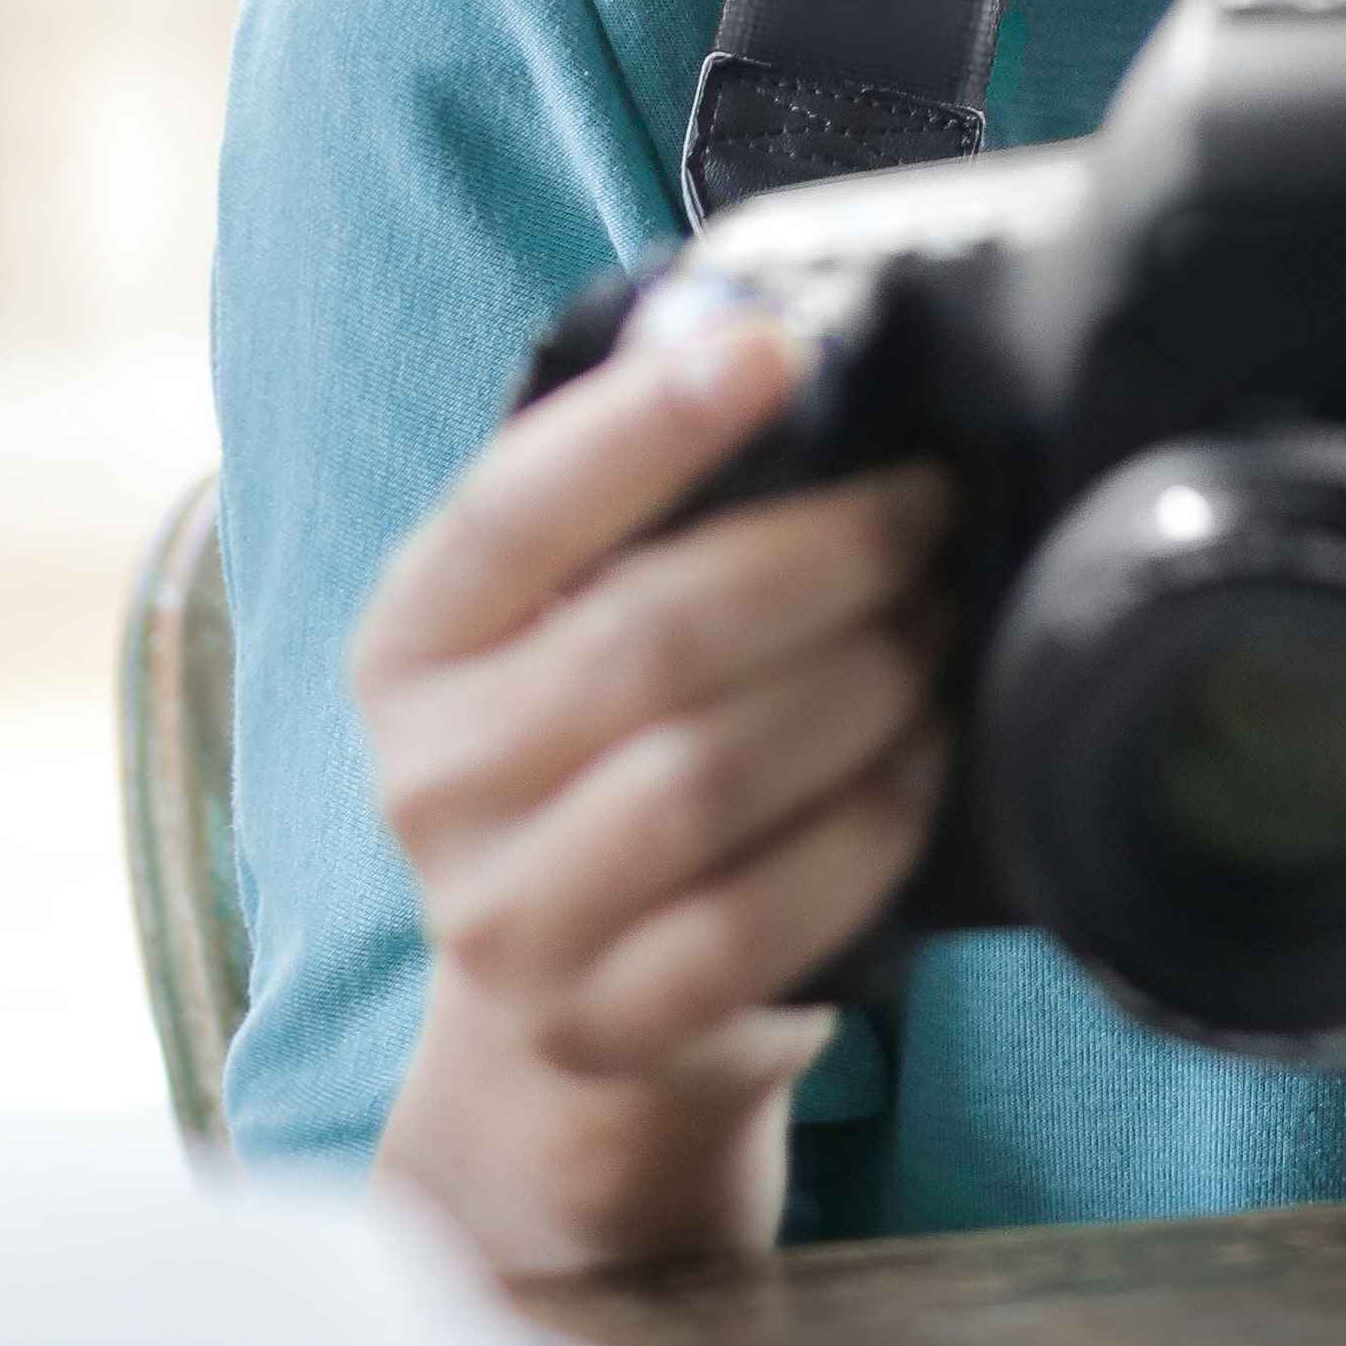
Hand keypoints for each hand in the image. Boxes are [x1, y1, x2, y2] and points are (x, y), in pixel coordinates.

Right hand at [352, 312, 956, 1276]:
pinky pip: (760, 917)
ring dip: (860, 685)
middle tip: (925, 512)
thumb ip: (637, 484)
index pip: (514, 508)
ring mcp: (504, 923)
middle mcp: (427, 782)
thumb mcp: (578, 608)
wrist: (580, 998)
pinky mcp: (603, 1026)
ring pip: (707, 778)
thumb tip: (736, 319)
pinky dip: (867, 824)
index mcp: (410, 640)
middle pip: (646, 642)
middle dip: (822, 559)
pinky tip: (922, 759)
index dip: (644, 422)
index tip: (774, 346)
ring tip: (935, 627)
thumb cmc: (607, 743)